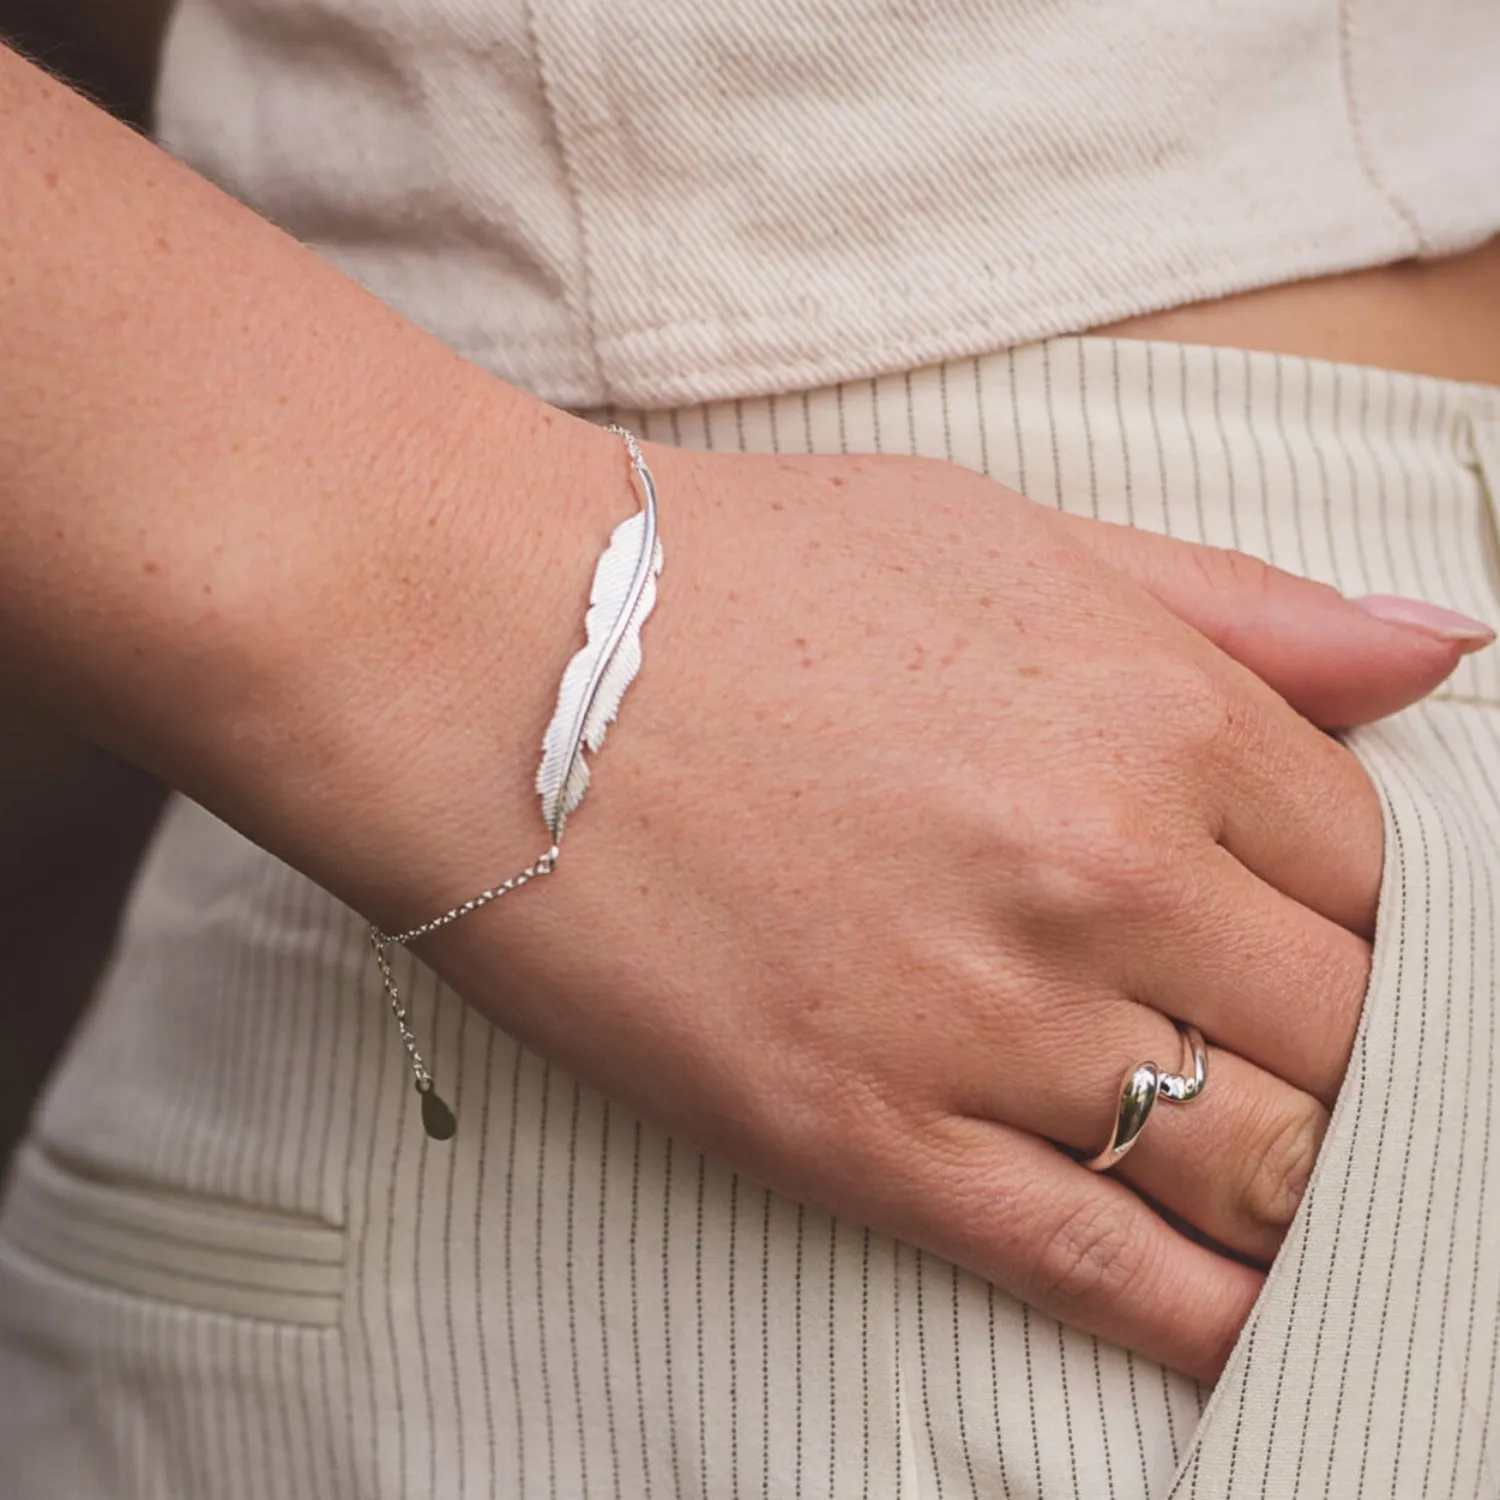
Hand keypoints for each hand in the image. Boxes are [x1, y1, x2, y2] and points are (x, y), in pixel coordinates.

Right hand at [343, 435, 1487, 1380]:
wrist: (484, 649)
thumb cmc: (732, 573)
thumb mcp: (1002, 533)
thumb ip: (1233, 605)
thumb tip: (1442, 648)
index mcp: (1151, 710)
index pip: (1376, 869)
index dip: (1366, 920)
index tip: (1316, 947)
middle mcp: (1101, 869)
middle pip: (1345, 1027)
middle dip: (1345, 1054)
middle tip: (1292, 1062)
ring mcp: (987, 1015)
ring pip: (1255, 1162)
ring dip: (1293, 1182)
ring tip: (1271, 1181)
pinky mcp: (864, 1132)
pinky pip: (1099, 1269)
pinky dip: (1204, 1313)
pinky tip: (1242, 1321)